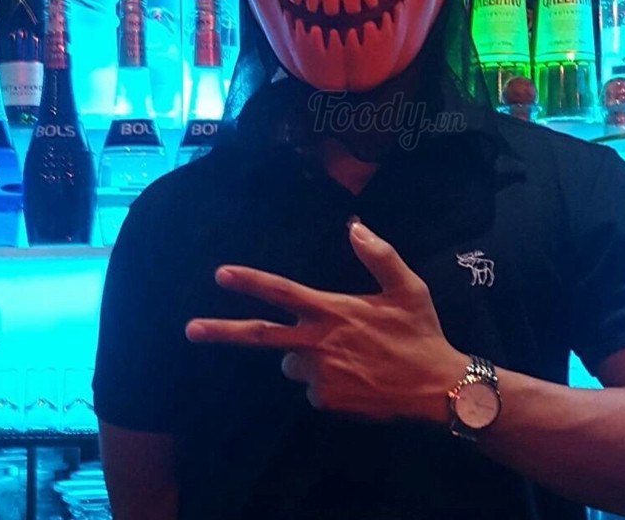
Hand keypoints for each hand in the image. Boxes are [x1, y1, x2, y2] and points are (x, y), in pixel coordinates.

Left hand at [186, 220, 467, 422]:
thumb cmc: (420, 331)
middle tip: (189, 329)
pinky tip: (354, 375)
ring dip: (305, 354)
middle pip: (260, 336)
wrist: (435, 388)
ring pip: (292, 360)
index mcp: (333, 310)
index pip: (283, 292)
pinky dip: (324, 379)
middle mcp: (318, 343)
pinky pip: (311, 386)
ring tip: (346, 353)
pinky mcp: (326, 400)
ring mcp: (319, 375)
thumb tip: (353, 225)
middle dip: (222, 331)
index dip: (250, 281)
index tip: (220, 274)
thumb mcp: (408, 287)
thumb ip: (378, 254)